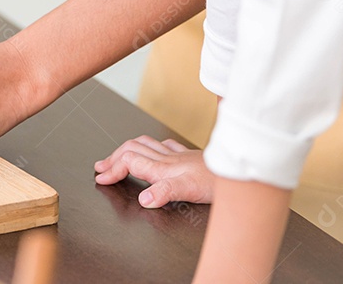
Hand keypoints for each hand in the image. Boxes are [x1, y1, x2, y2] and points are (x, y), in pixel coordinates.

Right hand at [93, 136, 212, 207]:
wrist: (241, 173)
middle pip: (131, 150)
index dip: (112, 169)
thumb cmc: (219, 183)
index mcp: (163, 168)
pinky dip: (151, 146)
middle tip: (101, 167)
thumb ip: (165, 193)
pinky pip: (164, 146)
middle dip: (113, 157)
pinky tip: (153, 150)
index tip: (101, 178)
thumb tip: (143, 198)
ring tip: (117, 155)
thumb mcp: (190, 191)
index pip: (129, 162)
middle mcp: (167, 159)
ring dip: (127, 149)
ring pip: (144, 144)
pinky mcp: (188, 157)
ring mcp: (177, 156)